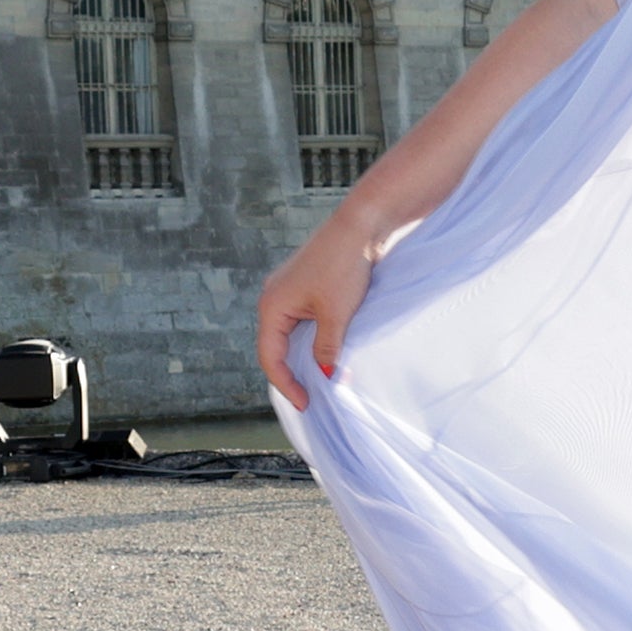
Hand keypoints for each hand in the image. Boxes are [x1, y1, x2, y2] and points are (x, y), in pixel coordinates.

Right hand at [256, 211, 382, 407]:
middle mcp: (273, 298)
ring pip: (290, 334)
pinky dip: (311, 339)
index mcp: (272, 306)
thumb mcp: (336, 316)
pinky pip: (301, 320)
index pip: (270, 357)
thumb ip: (326, 349)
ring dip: (303, 356)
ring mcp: (288, 289)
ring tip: (321, 378)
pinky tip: (328, 349)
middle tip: (311, 397)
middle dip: (291, 373)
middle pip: (275, 346)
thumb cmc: (344, 268)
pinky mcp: (305, 284)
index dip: (286, 385)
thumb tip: (324, 375)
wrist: (361, 226)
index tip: (305, 404)